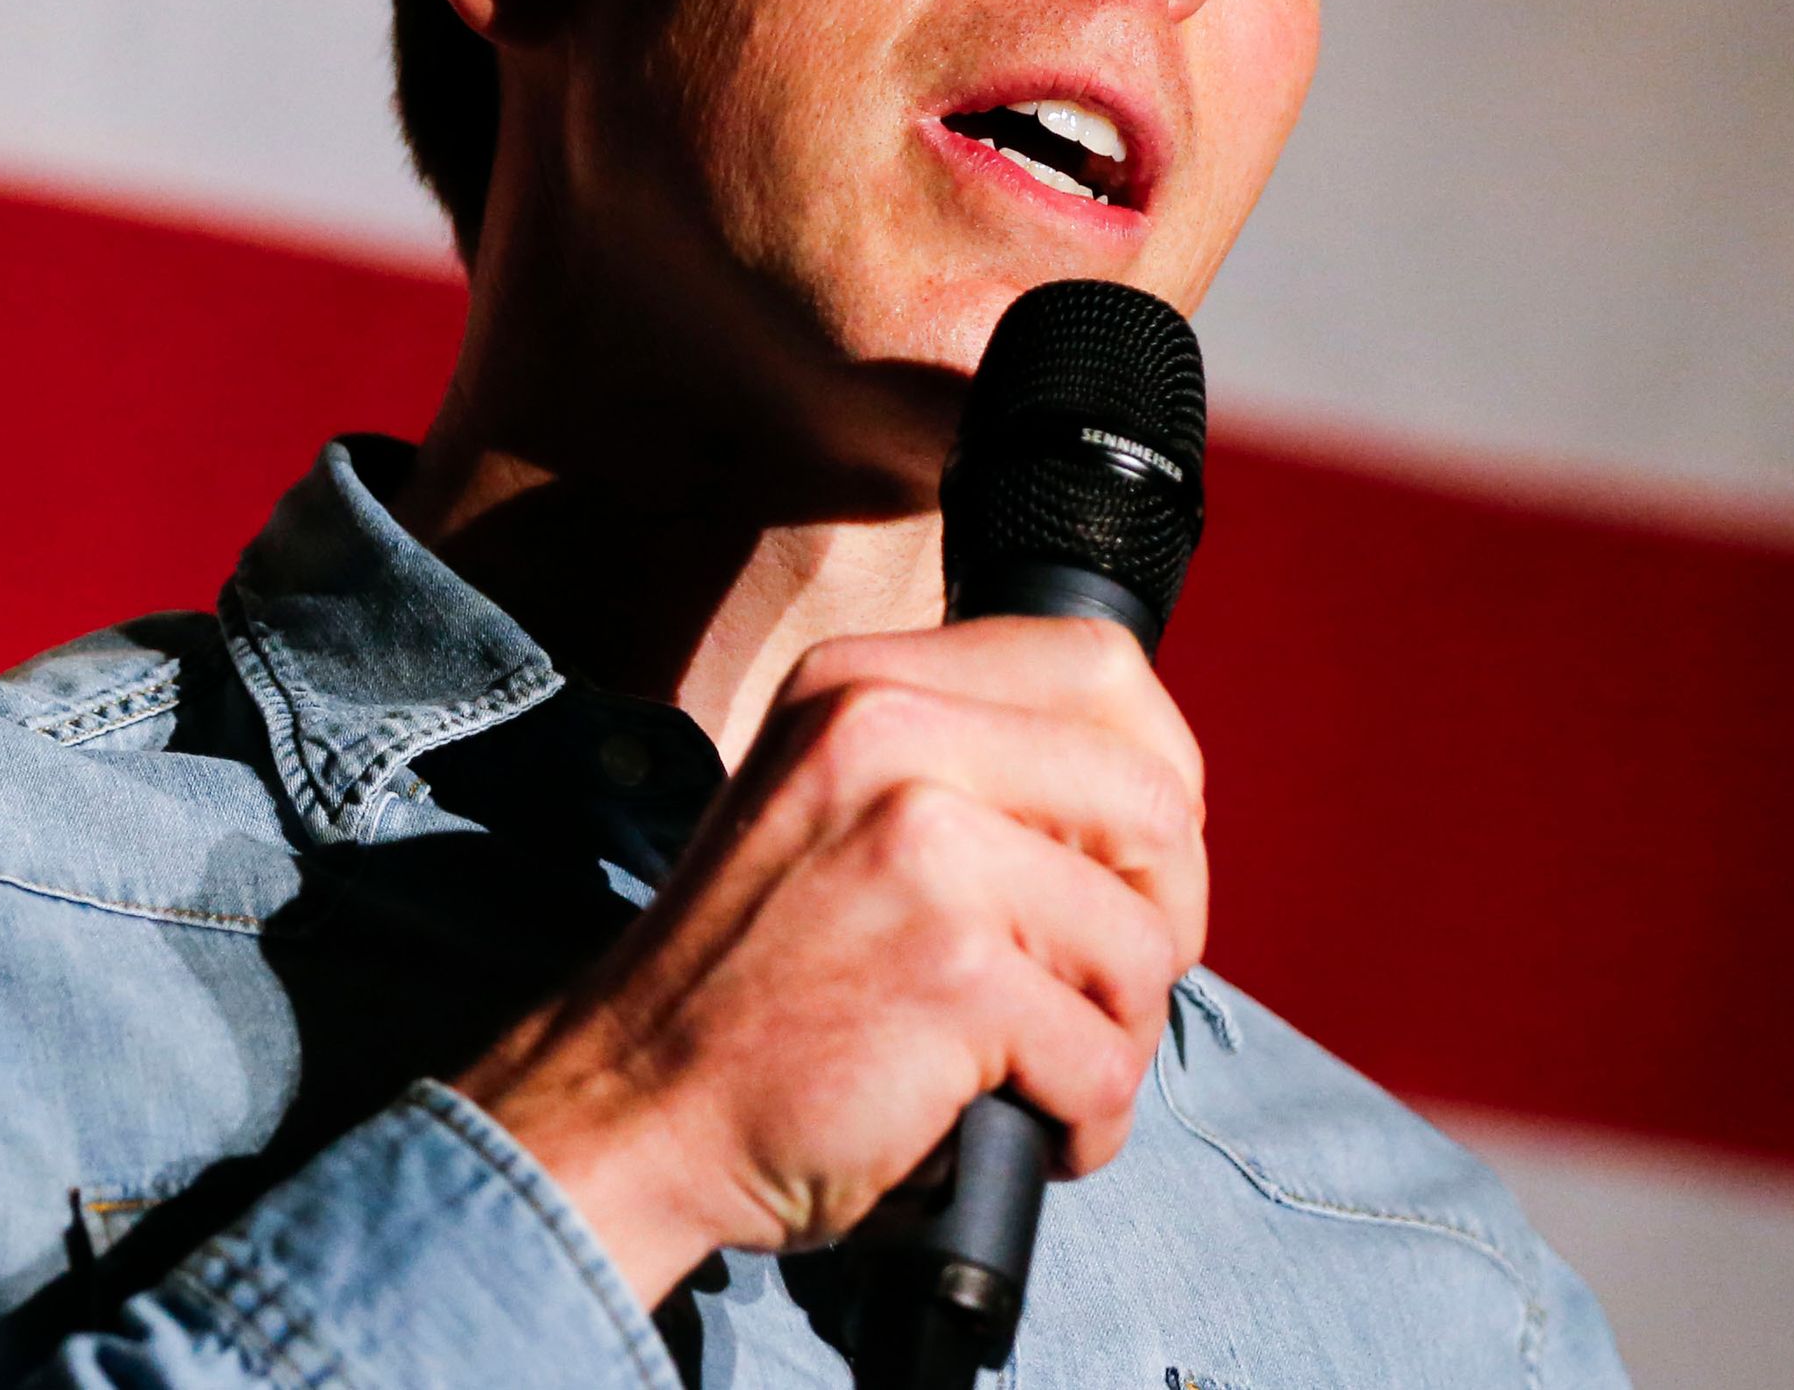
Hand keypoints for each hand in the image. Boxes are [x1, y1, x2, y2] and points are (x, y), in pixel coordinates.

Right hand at [449, 617, 1205, 1307]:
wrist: (632, 1103)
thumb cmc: (754, 981)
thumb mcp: (831, 803)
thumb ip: (962, 763)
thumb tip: (1156, 796)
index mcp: (865, 682)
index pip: (1101, 667)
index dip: (1156, 775)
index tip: (1120, 867)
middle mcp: (889, 735)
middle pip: (1157, 801)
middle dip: (1161, 918)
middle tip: (1094, 990)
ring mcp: (922, 847)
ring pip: (1147, 945)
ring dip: (1116, 1037)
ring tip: (1028, 1068)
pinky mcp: (951, 974)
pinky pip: (1110, 1060)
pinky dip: (1084, 1123)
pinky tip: (1013, 1126)